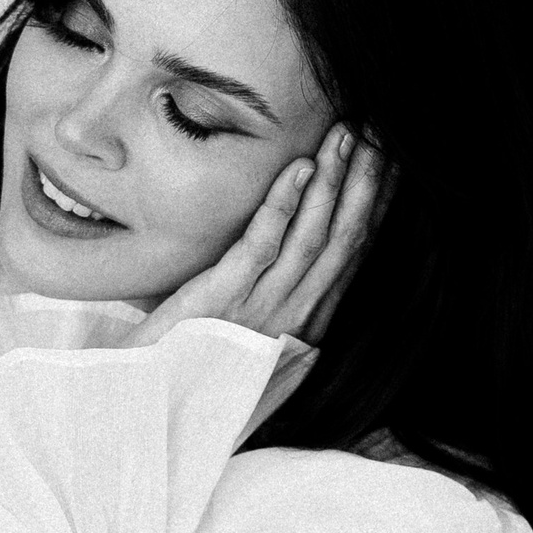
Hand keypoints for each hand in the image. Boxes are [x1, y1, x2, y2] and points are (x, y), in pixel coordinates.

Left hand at [126, 125, 393, 349]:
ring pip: (313, 238)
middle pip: (343, 240)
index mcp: (303, 322)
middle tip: (380, 130)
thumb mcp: (239, 322)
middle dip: (366, 182)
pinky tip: (299, 167)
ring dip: (333, 182)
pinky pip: (262, 245)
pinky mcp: (223, 301)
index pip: (351, 253)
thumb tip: (280, 240)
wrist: (141, 402)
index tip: (391, 160)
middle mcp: (292, 317)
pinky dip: (284, 204)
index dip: (375, 205)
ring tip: (345, 134)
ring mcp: (260, 311)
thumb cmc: (185, 357)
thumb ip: (264, 288)